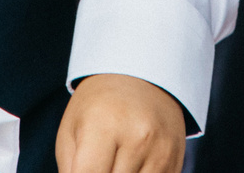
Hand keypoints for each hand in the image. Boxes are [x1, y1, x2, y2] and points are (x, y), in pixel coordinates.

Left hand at [57, 73, 185, 172]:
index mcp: (104, 125)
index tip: (82, 169)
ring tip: (114, 161)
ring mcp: (161, 150)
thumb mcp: (71, 130)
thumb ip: (69, 168)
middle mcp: (138, 137)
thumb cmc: (98, 107)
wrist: (141, 79)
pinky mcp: (175, 161)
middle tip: (100, 160)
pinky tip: (131, 164)